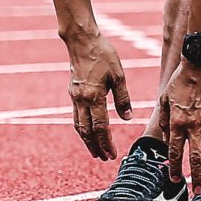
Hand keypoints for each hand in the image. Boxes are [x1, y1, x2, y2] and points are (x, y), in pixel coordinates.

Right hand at [65, 29, 132, 160]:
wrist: (81, 41)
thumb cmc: (103, 55)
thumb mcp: (118, 76)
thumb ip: (123, 98)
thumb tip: (127, 118)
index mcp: (94, 96)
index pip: (100, 127)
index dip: (106, 142)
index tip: (112, 155)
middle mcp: (81, 100)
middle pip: (87, 131)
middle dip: (95, 146)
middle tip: (104, 158)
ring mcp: (75, 97)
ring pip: (79, 125)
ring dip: (87, 140)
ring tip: (95, 151)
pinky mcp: (73, 93)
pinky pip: (76, 116)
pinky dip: (82, 128)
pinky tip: (88, 133)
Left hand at [163, 59, 200, 189]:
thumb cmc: (180, 81)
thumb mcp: (164, 100)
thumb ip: (165, 122)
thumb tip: (168, 142)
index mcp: (176, 122)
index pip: (175, 152)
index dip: (175, 168)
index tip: (176, 180)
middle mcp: (193, 125)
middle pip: (195, 157)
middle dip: (197, 176)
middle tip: (198, 192)